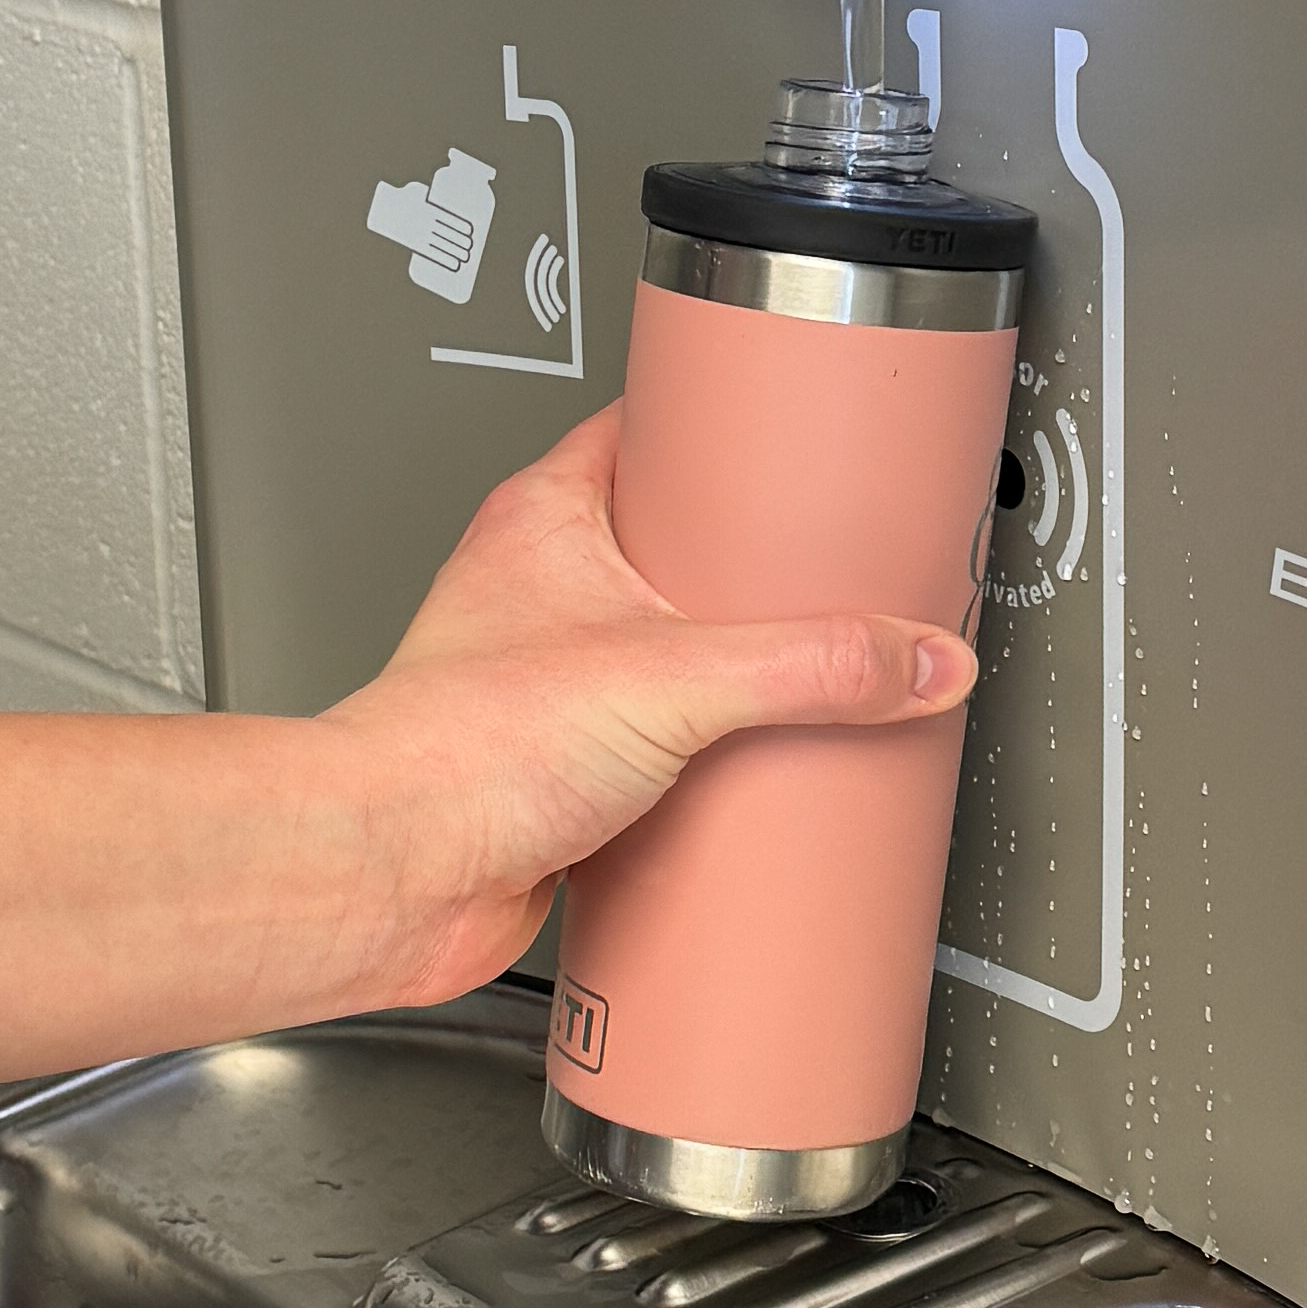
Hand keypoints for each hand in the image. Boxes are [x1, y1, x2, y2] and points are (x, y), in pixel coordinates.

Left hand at [310, 400, 976, 1003]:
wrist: (390, 877)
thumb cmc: (457, 748)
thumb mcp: (675, 676)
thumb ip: (811, 666)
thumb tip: (915, 659)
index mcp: (551, 517)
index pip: (654, 432)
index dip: (731, 430)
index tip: (803, 438)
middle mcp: (542, 592)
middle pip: (677, 553)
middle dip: (757, 573)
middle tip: (832, 576)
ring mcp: (551, 683)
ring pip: (668, 657)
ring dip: (733, 675)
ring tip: (810, 677)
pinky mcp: (564, 772)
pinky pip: (657, 749)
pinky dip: (706, 761)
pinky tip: (752, 777)